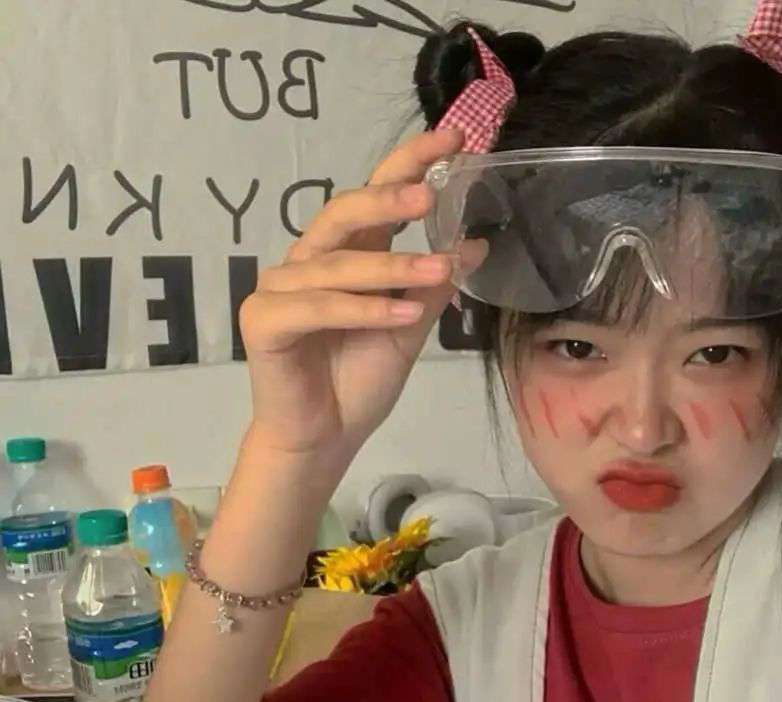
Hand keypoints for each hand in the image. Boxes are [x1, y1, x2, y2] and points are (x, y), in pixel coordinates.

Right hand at [238, 126, 483, 466]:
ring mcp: (280, 288)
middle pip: (344, 213)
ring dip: (392, 268)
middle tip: (430, 193)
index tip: (453, 140)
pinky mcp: (264, 321)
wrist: (325, 439)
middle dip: (389, 198)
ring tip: (438, 271)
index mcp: (346, 256)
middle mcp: (310, 261)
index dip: (408, 165)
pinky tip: (401, 317)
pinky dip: (362, 310)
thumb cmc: (358, 382)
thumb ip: (432, 288)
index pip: (375, 198)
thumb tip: (475, 241)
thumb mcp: (408, 330)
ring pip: (339, 265)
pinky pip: (319, 307)